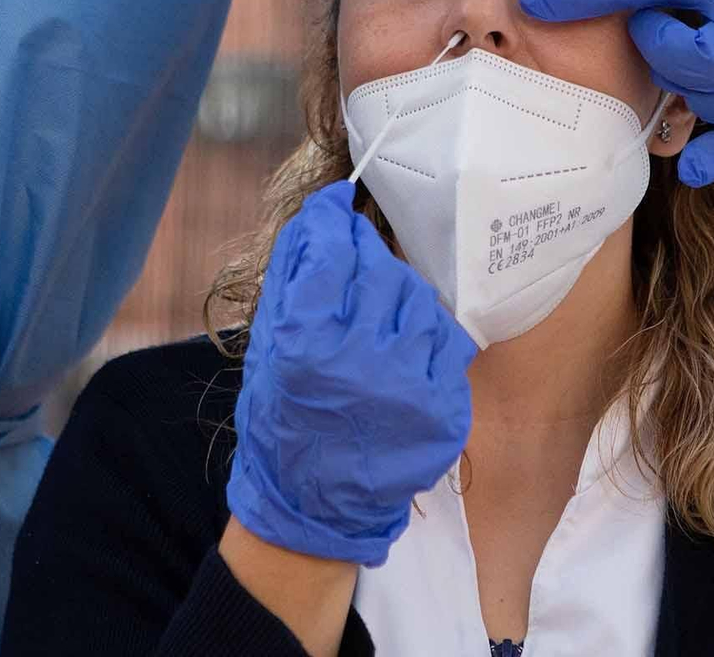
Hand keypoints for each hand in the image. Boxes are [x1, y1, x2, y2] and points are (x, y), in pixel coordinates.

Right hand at [226, 181, 477, 566]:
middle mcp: (360, 363)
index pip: (331, 252)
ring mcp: (409, 387)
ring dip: (397, 293)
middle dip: (366, 254)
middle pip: (380, 269)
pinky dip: (424, 332)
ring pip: (418, 298)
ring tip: (377, 313)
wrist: (314, 505)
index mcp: (306, 346)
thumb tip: (316, 218)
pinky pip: (446, 339)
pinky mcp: (443, 408)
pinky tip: (403, 346)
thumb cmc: (283, 420)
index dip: (332, 220)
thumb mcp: (267, 349)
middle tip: (355, 258)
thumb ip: (290, 281)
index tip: (334, 208)